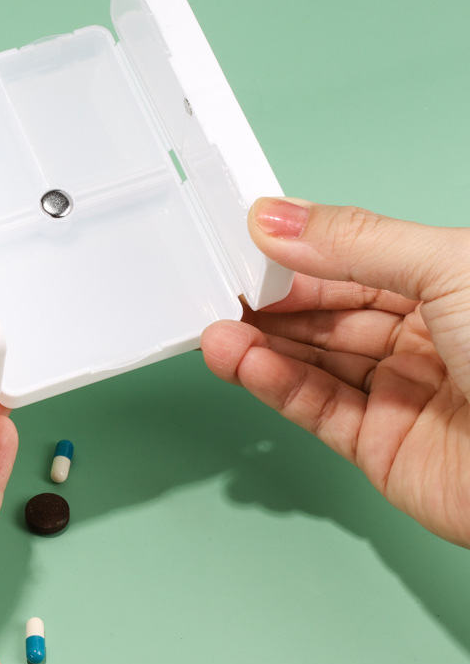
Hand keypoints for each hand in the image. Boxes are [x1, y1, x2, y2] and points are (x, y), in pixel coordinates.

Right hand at [202, 198, 469, 547]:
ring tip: (217, 330)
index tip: (244, 245)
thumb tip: (277, 217)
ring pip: (312, 361)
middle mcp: (420, 337)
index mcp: (444, 285)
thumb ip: (355, 241)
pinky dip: (275, 386)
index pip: (349, 263)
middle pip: (325, 313)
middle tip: (220, 289)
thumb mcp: (449, 267)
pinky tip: (245, 363)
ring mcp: (399, 392)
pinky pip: (316, 408)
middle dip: (270, 302)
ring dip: (259, 346)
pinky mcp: (380, 446)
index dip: (295, 254)